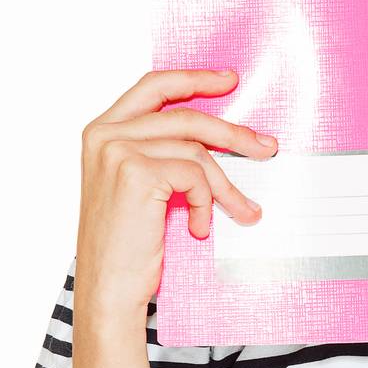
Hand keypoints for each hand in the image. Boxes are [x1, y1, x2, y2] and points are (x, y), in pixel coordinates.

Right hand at [75, 69, 271, 315]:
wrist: (108, 288)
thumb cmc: (126, 243)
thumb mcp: (139, 185)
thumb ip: (162, 150)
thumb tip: (223, 133)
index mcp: (101, 131)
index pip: (153, 86)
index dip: (194, 79)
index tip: (229, 80)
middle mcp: (104, 135)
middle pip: (186, 116)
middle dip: (232, 133)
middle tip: (266, 147)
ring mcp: (117, 151)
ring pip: (196, 150)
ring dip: (226, 184)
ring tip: (244, 209)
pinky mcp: (136, 172)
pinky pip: (195, 175)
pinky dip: (206, 202)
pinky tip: (199, 226)